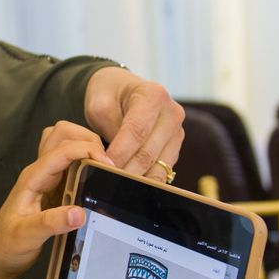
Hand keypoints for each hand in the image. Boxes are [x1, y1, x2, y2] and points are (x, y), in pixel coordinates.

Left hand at [0, 123, 107, 278]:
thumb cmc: (6, 244)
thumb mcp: (27, 236)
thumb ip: (52, 224)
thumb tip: (79, 213)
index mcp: (33, 178)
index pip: (63, 150)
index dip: (88, 151)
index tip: (108, 165)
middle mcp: (40, 172)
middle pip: (63, 134)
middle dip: (88, 140)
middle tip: (107, 162)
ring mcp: (46, 178)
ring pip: (66, 144)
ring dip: (86, 147)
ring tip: (104, 166)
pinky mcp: (54, 188)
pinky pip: (70, 164)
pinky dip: (85, 162)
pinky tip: (96, 178)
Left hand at [83, 68, 183, 183]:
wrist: (121, 90)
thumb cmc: (109, 96)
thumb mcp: (101, 106)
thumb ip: (110, 131)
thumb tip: (114, 163)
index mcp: (154, 95)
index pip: (137, 131)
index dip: (120, 152)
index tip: (104, 167)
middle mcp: (172, 113)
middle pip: (149, 153)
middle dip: (126, 172)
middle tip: (105, 182)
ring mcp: (177, 132)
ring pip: (158, 167)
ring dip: (136, 180)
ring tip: (115, 187)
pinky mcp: (175, 148)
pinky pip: (162, 170)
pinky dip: (144, 180)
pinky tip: (127, 184)